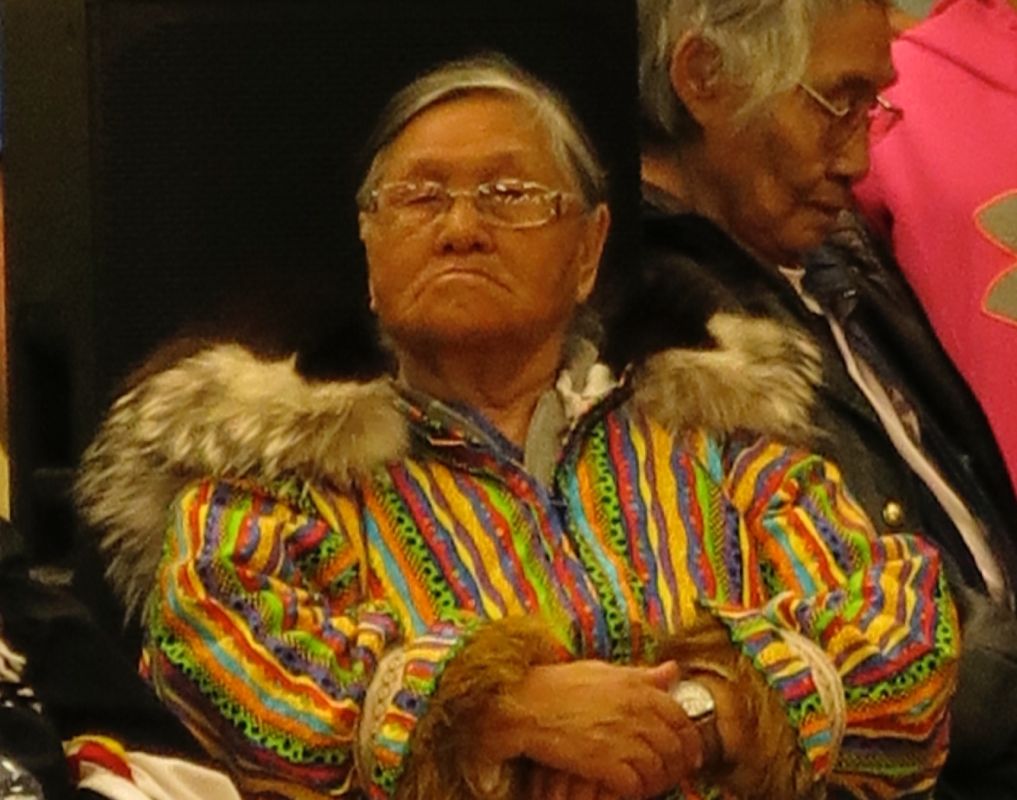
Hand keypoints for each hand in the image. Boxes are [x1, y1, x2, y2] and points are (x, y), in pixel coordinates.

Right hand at [481, 660, 702, 798]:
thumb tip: (672, 670)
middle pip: (674, 745)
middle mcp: (635, 712)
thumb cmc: (561, 684)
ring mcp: (621, 738)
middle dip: (679, 763)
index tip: (691, 751)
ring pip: (658, 768)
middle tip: (675, 773)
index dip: (690, 737)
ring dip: (657, 779)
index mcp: (636, 688)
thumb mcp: (604, 671)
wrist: (526, 704)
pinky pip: (635, 785)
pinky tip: (627, 788)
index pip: (680, 716)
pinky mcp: (604, 763)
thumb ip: (641, 675)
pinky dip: (636, 791)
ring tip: (649, 782)